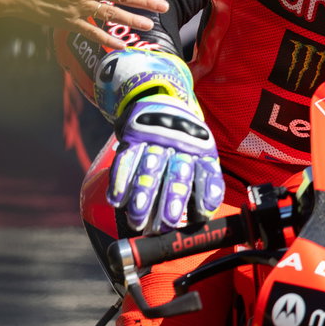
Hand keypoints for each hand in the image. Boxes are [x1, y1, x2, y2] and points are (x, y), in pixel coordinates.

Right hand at [110, 94, 225, 233]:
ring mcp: (157, 139)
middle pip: (178, 173)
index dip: (207, 193)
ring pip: (151, 167)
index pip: (208, 173)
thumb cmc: (183, 144)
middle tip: (165, 224)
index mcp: (203, 152)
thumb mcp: (199, 156)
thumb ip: (201, 186)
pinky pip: (125, 158)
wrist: (160, 102)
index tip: (204, 213)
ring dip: (143, 193)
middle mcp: (182, 145)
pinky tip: (116, 200)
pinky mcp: (134, 136)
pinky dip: (120, 180)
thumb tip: (200, 220)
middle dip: (172, 199)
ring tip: (136, 216)